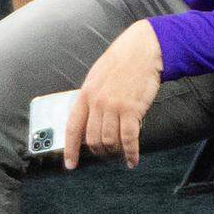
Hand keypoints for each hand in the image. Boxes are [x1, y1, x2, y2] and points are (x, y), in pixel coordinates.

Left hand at [63, 21, 162, 169]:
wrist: (142, 50)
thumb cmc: (121, 61)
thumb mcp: (97, 76)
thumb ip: (91, 97)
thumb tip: (87, 118)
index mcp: (86, 94)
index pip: (72, 127)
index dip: (71, 149)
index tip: (71, 164)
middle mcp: (97, 102)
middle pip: (92, 139)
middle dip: (99, 151)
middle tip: (106, 153)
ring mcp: (114, 106)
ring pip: (109, 141)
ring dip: (114, 151)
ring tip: (120, 152)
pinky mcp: (131, 109)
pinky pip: (128, 139)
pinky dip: (130, 153)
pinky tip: (132, 159)